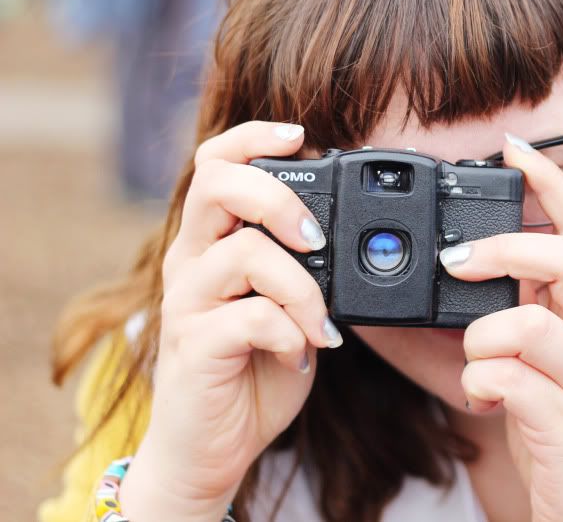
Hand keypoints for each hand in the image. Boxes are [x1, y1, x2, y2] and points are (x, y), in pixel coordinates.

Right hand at [120, 122, 343, 521]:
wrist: (216, 445)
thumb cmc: (256, 367)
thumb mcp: (291, 305)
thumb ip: (307, 266)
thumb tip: (356, 231)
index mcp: (213, 240)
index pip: (217, 163)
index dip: (254, 137)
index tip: (301, 136)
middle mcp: (192, 260)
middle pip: (215, 183)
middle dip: (279, 198)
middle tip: (318, 238)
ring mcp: (188, 300)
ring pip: (244, 251)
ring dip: (303, 286)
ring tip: (321, 322)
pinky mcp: (193, 344)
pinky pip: (251, 316)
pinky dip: (292, 331)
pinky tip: (301, 352)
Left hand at [442, 134, 562, 521]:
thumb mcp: (542, 365)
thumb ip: (515, 319)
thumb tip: (454, 277)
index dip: (550, 186)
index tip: (513, 147)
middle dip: (508, 246)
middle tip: (457, 259)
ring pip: (534, 324)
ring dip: (483, 335)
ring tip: (473, 358)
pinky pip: (514, 383)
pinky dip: (482, 382)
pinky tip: (481, 396)